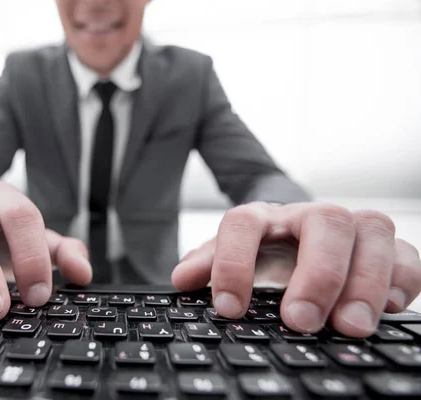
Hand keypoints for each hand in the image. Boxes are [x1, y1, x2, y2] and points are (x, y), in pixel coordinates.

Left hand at [172, 202, 420, 336]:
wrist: (298, 240)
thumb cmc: (262, 253)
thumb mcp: (231, 258)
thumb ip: (209, 265)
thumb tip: (182, 278)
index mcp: (264, 217)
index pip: (244, 223)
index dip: (233, 263)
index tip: (228, 309)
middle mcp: (309, 215)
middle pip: (324, 221)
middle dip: (316, 273)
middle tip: (299, 321)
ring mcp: (351, 226)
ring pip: (371, 230)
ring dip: (363, 281)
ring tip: (349, 327)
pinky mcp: (386, 246)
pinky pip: (405, 251)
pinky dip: (402, 278)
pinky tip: (387, 308)